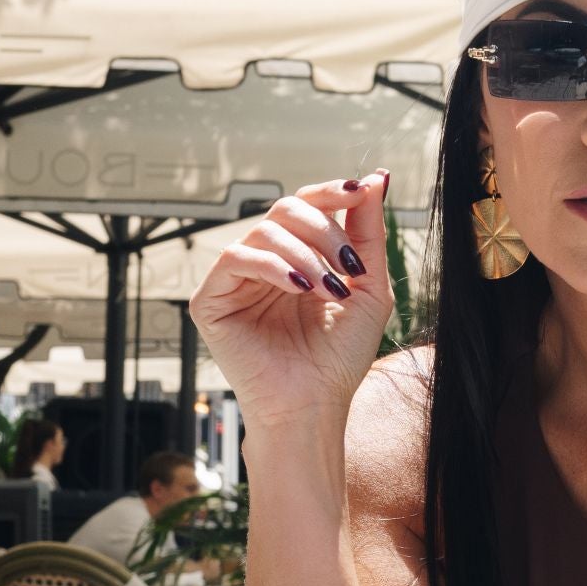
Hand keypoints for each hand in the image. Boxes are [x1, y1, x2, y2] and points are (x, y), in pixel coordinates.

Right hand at [188, 178, 392, 441]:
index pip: (307, 207)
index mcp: (298, 258)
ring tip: (327, 289)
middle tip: (348, 265)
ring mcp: (235, 281)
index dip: (331, 192)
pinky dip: (272, 266)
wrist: (314, 406)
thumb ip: (369, 234)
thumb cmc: (339, 360)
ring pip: (263, 232)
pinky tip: (298, 288)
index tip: (360, 190)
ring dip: (304, 254)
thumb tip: (376, 179)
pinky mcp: (211, 300)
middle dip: (324, 229)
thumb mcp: (369, 289)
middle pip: (285, 210)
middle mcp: (264, 263)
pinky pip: (234, 258)